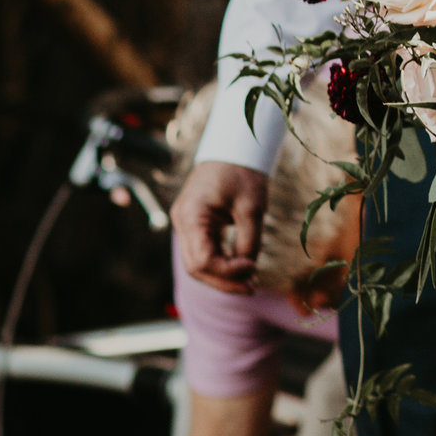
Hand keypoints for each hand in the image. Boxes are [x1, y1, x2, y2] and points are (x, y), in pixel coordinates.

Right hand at [175, 162, 267, 293]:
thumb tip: (248, 272)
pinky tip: (241, 268)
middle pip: (196, 267)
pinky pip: (203, 251)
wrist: (233, 148)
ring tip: (249, 282)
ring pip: (197, 263)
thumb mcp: (252, 207)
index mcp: (191, 216)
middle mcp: (182, 222)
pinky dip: (220, 263)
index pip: (202, 261)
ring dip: (222, 275)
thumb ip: (249, 241)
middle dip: (224, 281)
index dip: (227, 272)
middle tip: (252, 287)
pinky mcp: (194, 224)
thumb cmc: (243, 173)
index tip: (253, 269)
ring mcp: (185, 224)